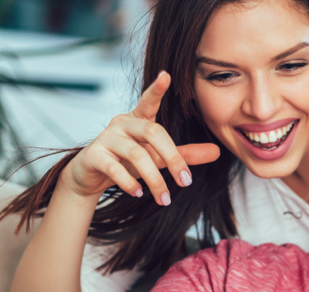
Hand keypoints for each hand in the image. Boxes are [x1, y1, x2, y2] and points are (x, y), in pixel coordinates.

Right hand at [62, 71, 220, 204]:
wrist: (90, 176)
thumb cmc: (126, 161)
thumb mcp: (158, 157)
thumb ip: (184, 154)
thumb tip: (217, 152)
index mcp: (138, 119)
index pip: (149, 101)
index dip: (157, 89)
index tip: (166, 75)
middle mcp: (122, 123)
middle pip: (153, 132)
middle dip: (173, 158)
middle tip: (186, 182)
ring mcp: (106, 138)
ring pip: (136, 154)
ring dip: (154, 179)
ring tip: (164, 198)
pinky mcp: (94, 155)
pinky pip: (114, 167)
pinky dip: (129, 182)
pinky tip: (138, 193)